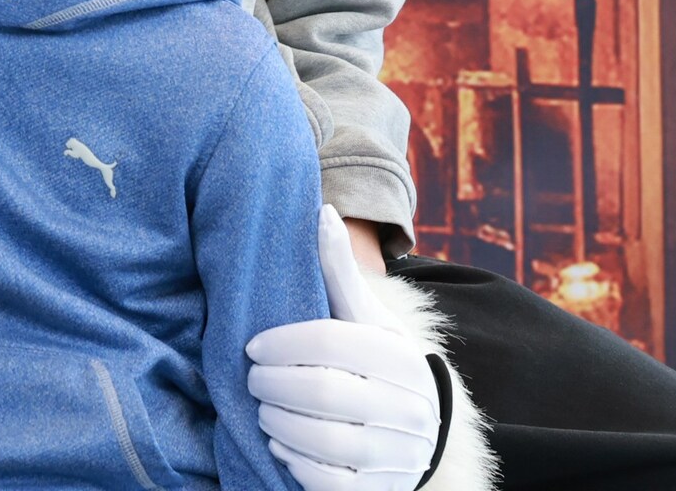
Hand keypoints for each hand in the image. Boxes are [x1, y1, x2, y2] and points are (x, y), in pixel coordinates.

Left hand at [245, 207, 441, 490]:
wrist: (423, 434)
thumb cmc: (379, 364)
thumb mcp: (366, 317)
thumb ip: (340, 271)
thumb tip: (321, 211)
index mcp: (401, 357)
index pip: (329, 342)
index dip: (281, 343)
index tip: (252, 346)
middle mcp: (410, 408)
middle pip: (320, 392)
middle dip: (271, 384)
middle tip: (251, 378)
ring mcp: (399, 455)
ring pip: (322, 439)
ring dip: (277, 422)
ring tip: (261, 408)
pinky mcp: (381, 490)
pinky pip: (328, 481)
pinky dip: (294, 461)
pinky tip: (279, 444)